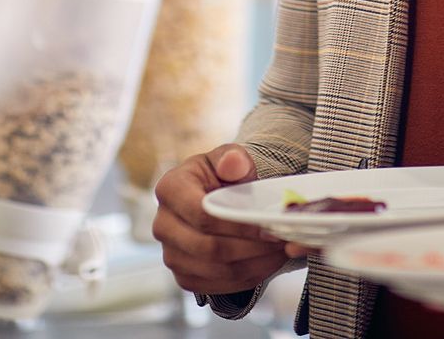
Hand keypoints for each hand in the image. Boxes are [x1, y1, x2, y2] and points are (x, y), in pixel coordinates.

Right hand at [153, 143, 290, 294]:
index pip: (203, 214)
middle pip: (208, 248)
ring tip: (280, 252)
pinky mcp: (184, 275)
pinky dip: (246, 277)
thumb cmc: (222, 174)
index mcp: (170, 189)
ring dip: (252, 265)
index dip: (238, 223)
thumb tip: (233, 163)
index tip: (269, 226)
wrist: (213, 194)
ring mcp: (170, 254)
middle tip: (280, 242)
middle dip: (250, 248)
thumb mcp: (228, 157)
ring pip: (214, 270)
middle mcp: (163, 225)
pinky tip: (267, 263)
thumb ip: (232, 158)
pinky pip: (216, 286)